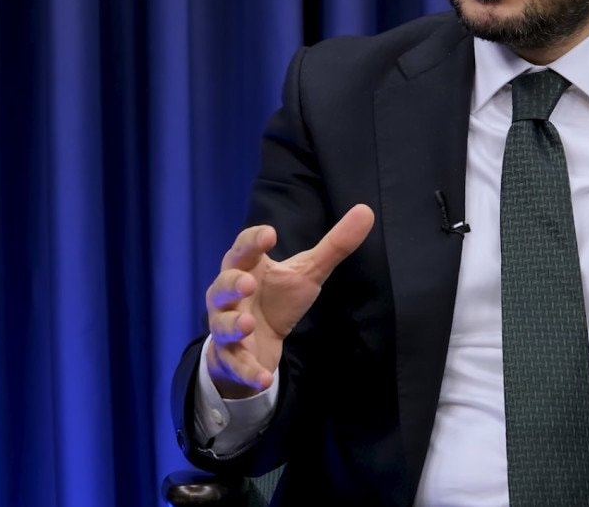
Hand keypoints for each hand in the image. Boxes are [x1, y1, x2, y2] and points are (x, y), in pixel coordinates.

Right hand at [204, 203, 374, 398]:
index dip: (253, 240)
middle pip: (222, 286)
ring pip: (221, 325)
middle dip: (232, 284)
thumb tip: (366, 210)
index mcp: (247, 268)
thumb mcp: (308, 272)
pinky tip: (263, 377)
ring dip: (232, 324)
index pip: (244, 248)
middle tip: (248, 283)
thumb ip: (334, 245)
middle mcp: (230, 296)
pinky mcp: (231, 358)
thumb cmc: (278, 298)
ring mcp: (227, 327)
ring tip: (246, 323)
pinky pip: (236, 364)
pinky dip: (248, 371)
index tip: (270, 234)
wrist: (257, 343)